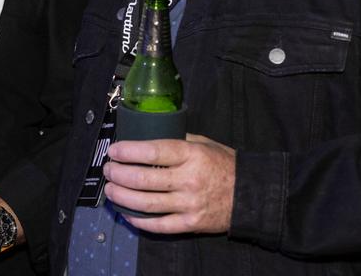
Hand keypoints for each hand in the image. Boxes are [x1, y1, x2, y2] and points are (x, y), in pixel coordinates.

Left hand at [102, 134, 235, 233]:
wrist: (251, 195)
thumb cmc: (224, 165)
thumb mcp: (204, 144)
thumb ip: (177, 140)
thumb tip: (147, 136)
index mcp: (191, 155)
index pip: (153, 152)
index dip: (129, 152)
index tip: (114, 151)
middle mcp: (189, 180)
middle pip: (143, 179)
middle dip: (119, 175)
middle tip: (108, 170)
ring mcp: (189, 204)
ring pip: (146, 203)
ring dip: (122, 197)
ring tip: (110, 190)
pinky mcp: (190, 224)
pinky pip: (159, 225)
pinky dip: (138, 220)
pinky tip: (126, 213)